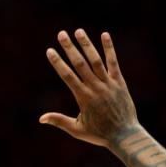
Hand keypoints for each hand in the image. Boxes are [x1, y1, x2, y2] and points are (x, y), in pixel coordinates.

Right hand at [40, 29, 137, 147]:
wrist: (124, 135)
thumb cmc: (99, 134)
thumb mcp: (76, 130)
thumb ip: (59, 121)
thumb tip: (41, 118)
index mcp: (83, 98)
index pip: (67, 76)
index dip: (58, 62)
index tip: (50, 51)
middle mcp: (95, 88)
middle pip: (80, 64)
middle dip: (69, 48)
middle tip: (61, 34)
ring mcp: (108, 84)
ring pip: (95, 60)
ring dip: (86, 45)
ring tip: (78, 31)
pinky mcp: (119, 82)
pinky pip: (113, 62)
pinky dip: (109, 49)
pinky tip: (104, 35)